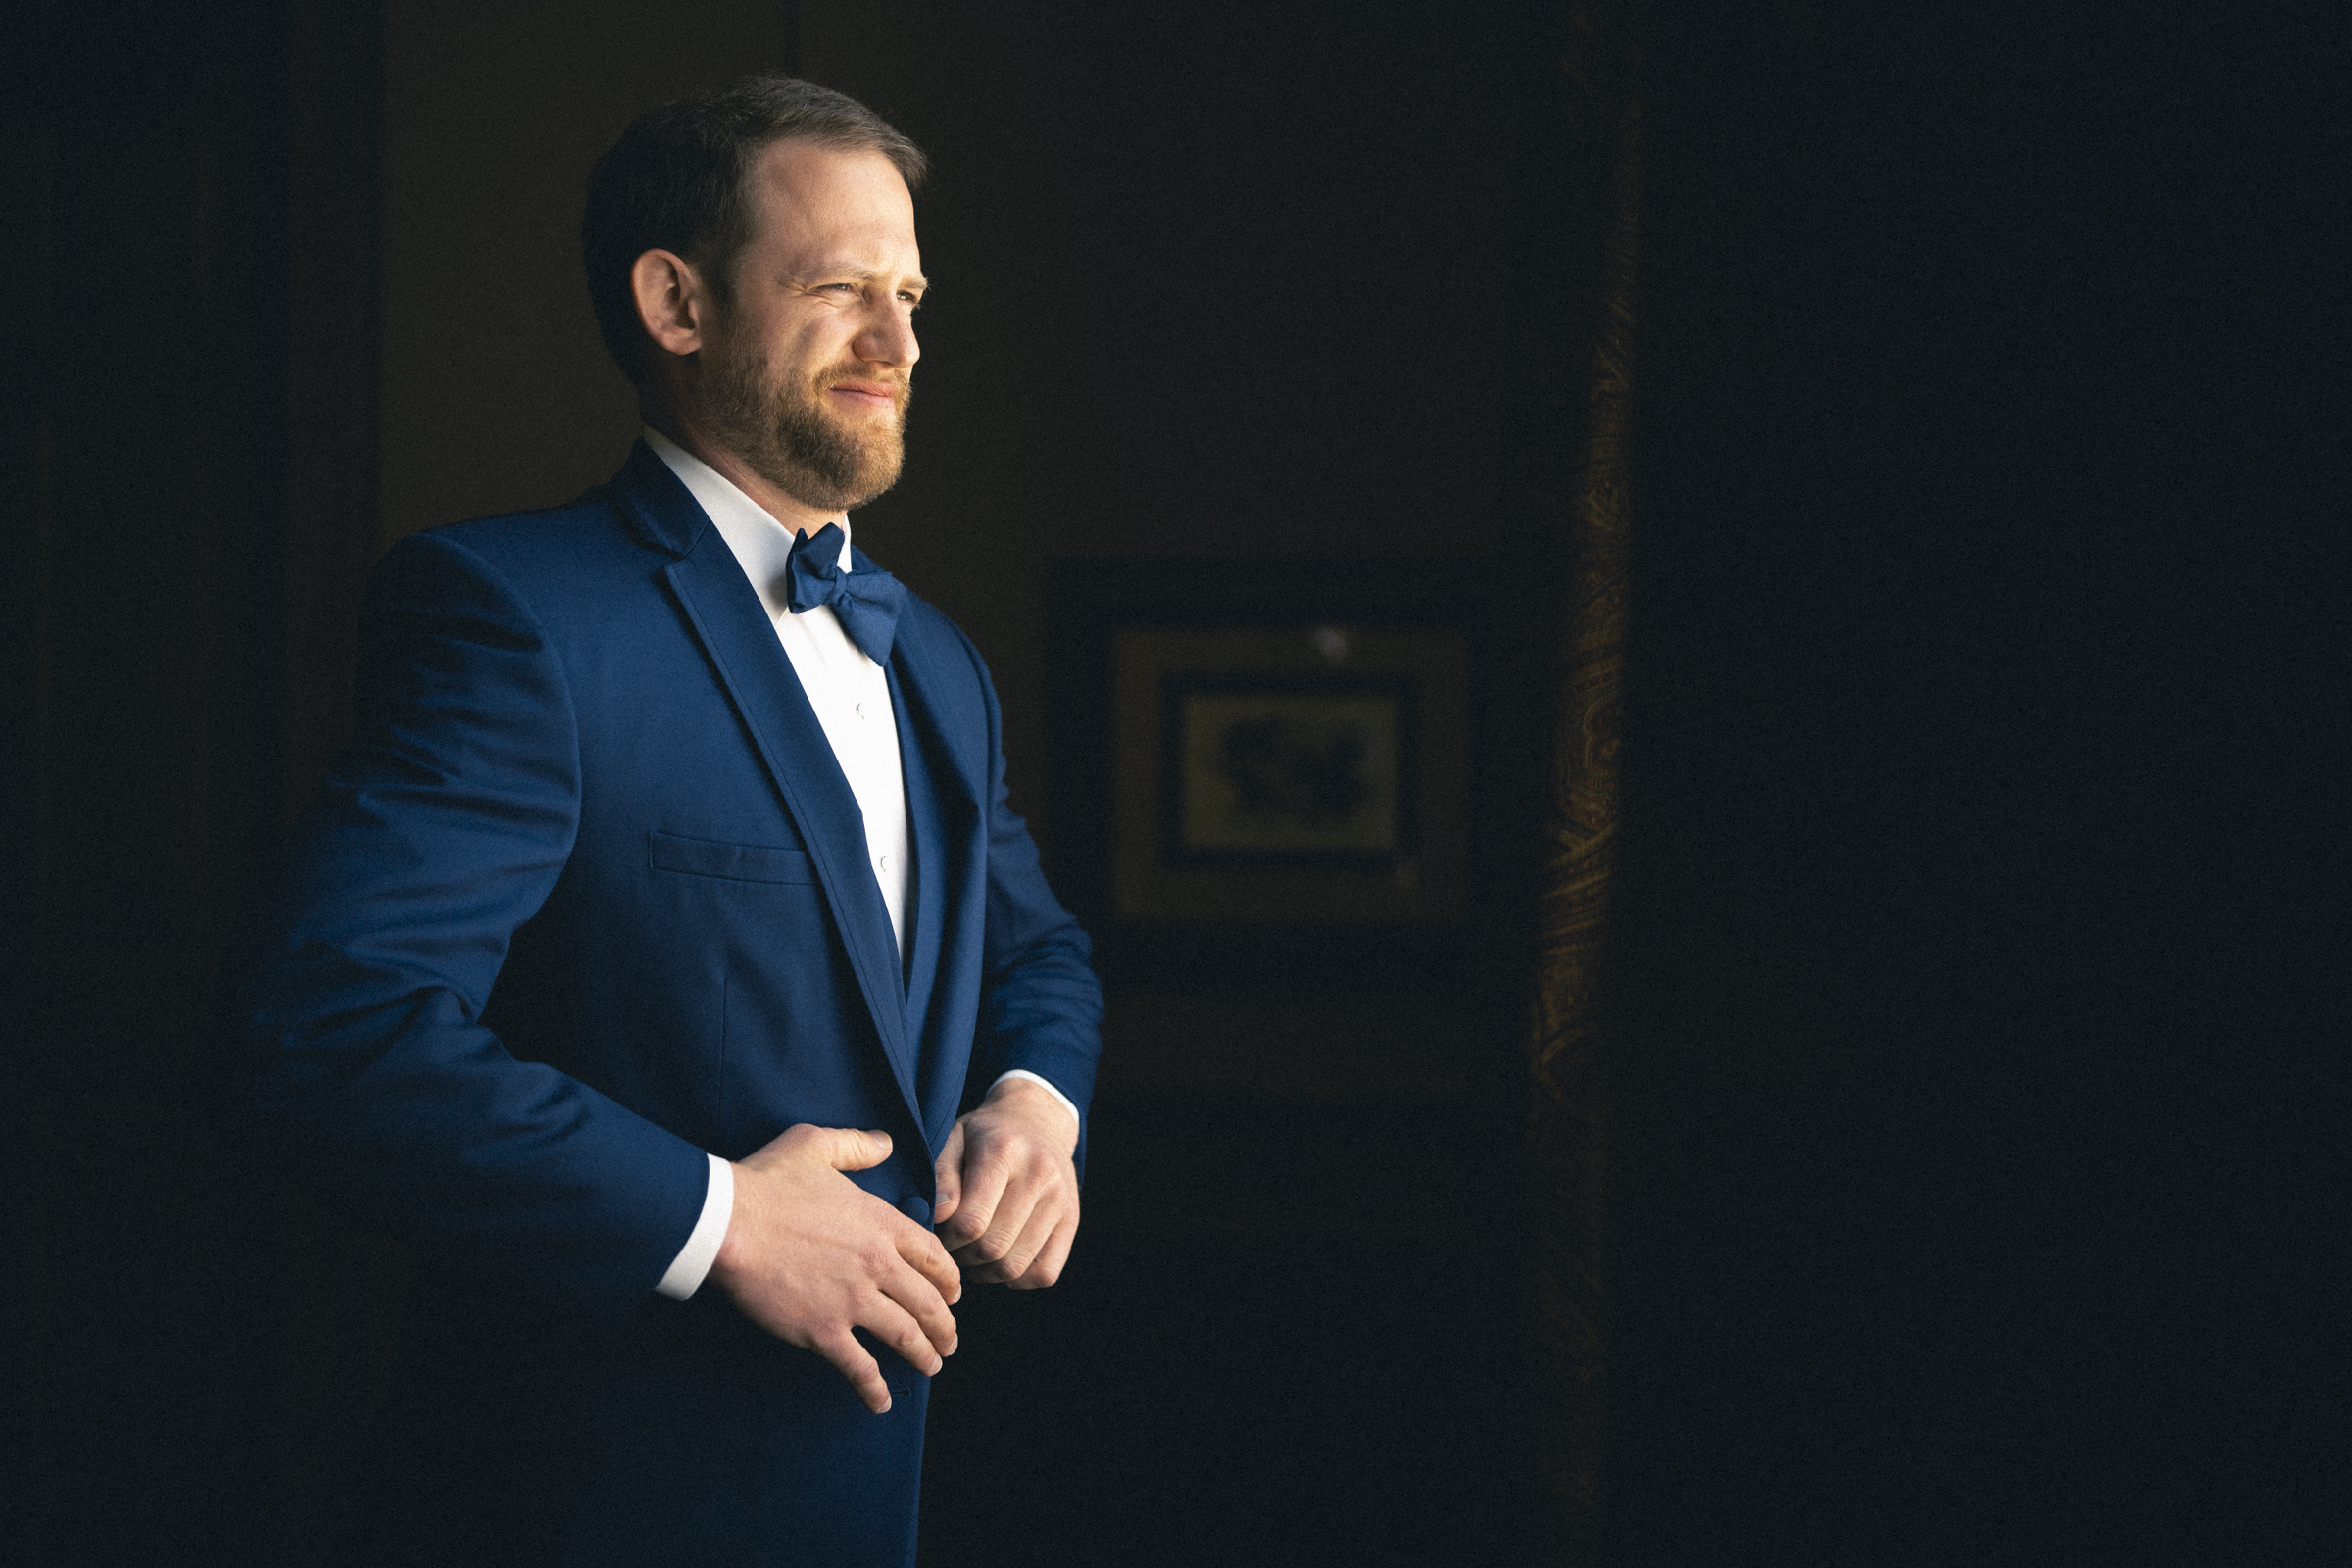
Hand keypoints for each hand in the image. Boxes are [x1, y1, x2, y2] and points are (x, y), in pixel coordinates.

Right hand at [709, 1124, 960, 1413]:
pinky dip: (875, 1388)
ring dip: (924, 1354)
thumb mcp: (816, 1145)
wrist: (727, 1221)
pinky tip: (882, 1402)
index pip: (933, 1256)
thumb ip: (856, 1146)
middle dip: (944, 1326)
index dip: (948, 1280)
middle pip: (928, 1301)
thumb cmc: (766, 1181)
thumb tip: (886, 1143)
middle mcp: (877, 1263)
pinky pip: (860, 1367)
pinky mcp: (823, 1330)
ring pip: (905, 1335)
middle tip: (949, 1342)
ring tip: (931, 1367)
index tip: (953, 1296)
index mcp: (881, 1222)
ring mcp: (853, 1300)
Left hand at [932, 1077, 1081, 1288]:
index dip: (947, 1237)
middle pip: (993, 1248)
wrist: (1038, 1120)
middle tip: (955, 1243)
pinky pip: (1045, 1274)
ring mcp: (1060, 1199)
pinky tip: (1002, 1258)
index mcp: (1004, 1150)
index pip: (972, 1222)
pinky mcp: (1072, 1220)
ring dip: (986, 1271)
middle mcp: (1040, 1173)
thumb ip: (942, 1175)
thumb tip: (939, 1214)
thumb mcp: (955, 1139)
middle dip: (964, 1256)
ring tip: (975, 1252)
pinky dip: (1018, 1279)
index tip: (941, 1230)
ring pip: (1016, 1266)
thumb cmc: (986, 1135)